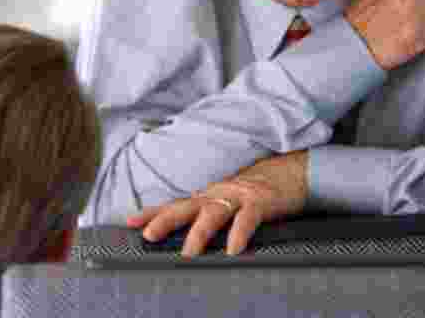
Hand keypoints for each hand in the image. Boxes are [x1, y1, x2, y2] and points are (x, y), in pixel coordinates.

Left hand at [127, 151, 307, 255]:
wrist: (294, 172)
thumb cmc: (260, 192)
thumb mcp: (230, 202)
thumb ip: (211, 215)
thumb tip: (189, 236)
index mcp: (210, 196)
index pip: (177, 204)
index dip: (154, 212)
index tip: (130, 222)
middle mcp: (220, 193)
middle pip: (188, 206)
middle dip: (166, 220)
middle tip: (148, 235)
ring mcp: (240, 196)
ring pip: (214, 212)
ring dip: (199, 232)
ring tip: (189, 252)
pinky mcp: (261, 201)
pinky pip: (247, 219)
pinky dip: (239, 234)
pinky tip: (233, 249)